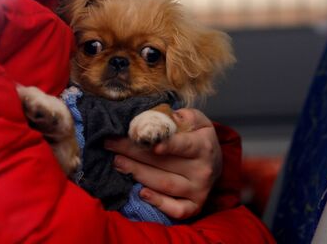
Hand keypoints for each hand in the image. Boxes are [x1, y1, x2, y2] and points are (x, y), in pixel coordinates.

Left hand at [104, 108, 221, 219]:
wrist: (215, 161)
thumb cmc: (198, 137)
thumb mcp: (196, 120)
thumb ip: (180, 116)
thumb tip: (159, 117)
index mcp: (203, 146)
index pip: (183, 144)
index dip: (166, 143)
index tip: (146, 140)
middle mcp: (203, 170)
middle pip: (165, 163)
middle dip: (134, 153)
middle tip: (111, 144)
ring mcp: (199, 190)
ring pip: (164, 184)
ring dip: (138, 173)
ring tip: (118, 162)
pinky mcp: (194, 206)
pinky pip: (176, 209)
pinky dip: (158, 202)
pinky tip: (141, 192)